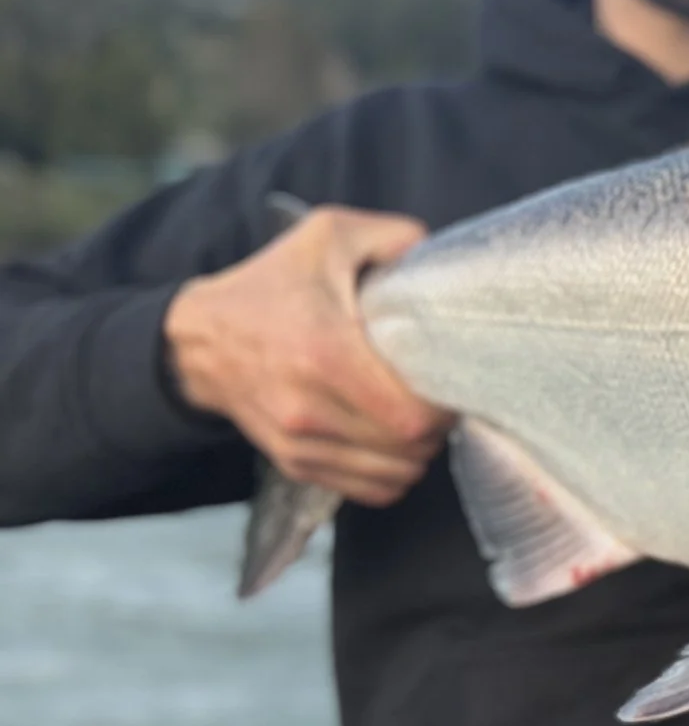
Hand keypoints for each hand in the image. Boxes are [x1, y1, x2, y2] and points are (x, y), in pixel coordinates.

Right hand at [164, 205, 450, 506]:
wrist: (198, 339)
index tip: (453, 380)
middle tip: (443, 398)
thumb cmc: (272, 284)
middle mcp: (308, 407)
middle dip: (440, 426)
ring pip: (394, 475)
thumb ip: (392, 236)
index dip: (447, 405)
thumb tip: (437, 257)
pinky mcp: (294, 462)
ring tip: (419, 418)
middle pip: (409, 448)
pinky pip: (370, 490)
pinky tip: (394, 442)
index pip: (413, 414)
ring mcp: (298, 442)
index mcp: (323, 351)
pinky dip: (394, 473)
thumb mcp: (328, 236)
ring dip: (420, 452)